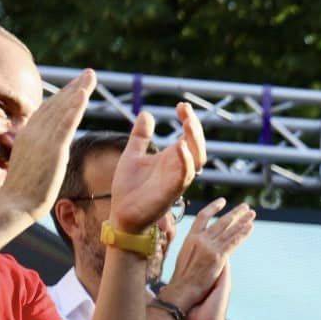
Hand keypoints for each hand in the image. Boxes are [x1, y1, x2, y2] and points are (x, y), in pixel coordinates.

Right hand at [0, 69, 96, 220]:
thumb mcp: (26, 164)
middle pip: (56, 104)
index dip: (62, 96)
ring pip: (62, 109)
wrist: (15, 205)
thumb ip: (35, 151)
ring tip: (90, 77)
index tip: (75, 85)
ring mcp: (42, 139)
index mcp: (27, 135)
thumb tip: (41, 148)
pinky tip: (83, 95)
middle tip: (89, 73)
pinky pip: (65, 124)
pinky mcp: (52, 149)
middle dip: (73, 87)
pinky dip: (74, 108)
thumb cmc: (20, 191)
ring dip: (77, 91)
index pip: (47, 110)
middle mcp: (33, 132)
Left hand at [109, 102, 206, 232]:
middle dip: (195, 127)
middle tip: (186, 110)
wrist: (121, 214)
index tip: (181, 105)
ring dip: (194, 141)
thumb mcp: (132, 155)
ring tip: (187, 123)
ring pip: (197, 159)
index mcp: (172, 159)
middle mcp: (178, 168)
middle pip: (198, 146)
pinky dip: (185, 161)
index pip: (189, 137)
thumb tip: (147, 114)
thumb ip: (141, 136)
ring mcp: (177, 180)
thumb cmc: (129, 188)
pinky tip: (179, 146)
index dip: (189, 120)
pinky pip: (184, 176)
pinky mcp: (171, 192)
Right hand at [160, 196, 256, 319]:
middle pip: (220, 221)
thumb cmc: (181, 279)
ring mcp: (210, 247)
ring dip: (243, 221)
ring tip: (252, 214)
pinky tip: (250, 227)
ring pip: (229, 229)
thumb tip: (204, 246)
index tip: (222, 202)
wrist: (181, 292)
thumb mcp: (185, 258)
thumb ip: (195, 248)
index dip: (213, 208)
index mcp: (190, 238)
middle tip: (245, 207)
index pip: (202, 217)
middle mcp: (200, 239)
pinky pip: (234, 242)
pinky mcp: (218, 257)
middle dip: (235, 213)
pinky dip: (243, 234)